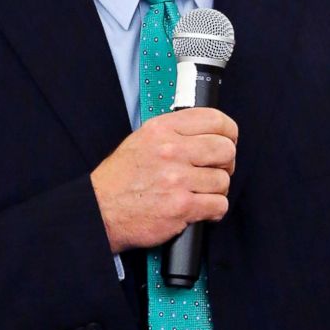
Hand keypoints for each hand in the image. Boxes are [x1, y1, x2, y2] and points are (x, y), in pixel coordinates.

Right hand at [90, 107, 237, 252]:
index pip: (214, 119)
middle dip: (226, 162)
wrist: (100, 210)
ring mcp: (177, 179)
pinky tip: (201, 208)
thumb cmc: (120, 179)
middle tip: (217, 170)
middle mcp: (170, 150)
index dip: (229, 131)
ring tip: (201, 192)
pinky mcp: (181, 206)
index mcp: (162, 130)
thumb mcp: (142, 139)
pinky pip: (219, 205)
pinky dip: (215, 210)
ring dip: (217, 190)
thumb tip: (206, 132)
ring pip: (223, 180)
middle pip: (225, 149)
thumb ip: (173, 132)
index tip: (229, 139)